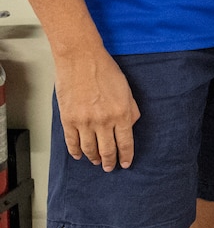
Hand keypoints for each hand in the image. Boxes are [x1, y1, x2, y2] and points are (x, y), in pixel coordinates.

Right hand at [53, 50, 139, 170]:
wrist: (81, 60)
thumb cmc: (105, 70)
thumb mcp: (126, 89)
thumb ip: (131, 109)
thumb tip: (131, 125)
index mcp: (122, 113)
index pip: (126, 143)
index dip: (126, 156)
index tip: (126, 163)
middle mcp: (104, 121)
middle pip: (107, 150)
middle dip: (110, 161)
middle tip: (110, 167)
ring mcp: (84, 122)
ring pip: (89, 149)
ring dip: (94, 158)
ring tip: (96, 162)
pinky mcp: (68, 120)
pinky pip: (72, 142)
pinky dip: (76, 152)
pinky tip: (79, 156)